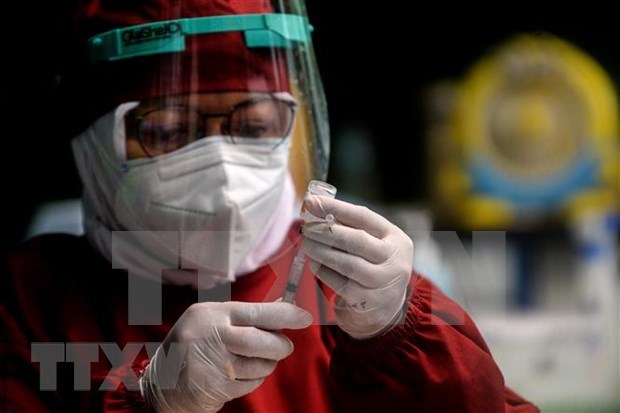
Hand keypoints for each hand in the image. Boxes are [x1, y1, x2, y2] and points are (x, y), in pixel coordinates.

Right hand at [140, 301, 312, 412]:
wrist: (161, 383)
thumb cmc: (195, 346)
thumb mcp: (213, 320)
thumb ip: (247, 315)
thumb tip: (284, 304)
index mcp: (212, 313)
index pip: (257, 311)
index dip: (286, 314)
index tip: (305, 317)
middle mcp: (210, 336)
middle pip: (262, 341)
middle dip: (280, 346)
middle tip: (284, 347)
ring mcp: (211, 363)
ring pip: (260, 365)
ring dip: (267, 365)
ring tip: (254, 362)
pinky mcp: (214, 387)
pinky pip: (250, 384)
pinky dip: (253, 380)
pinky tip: (238, 376)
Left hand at [301, 196, 412, 339]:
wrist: (385, 311)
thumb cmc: (373, 269)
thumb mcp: (373, 246)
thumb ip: (351, 228)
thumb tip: (316, 208)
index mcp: (396, 239)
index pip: (364, 217)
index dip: (336, 207)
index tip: (311, 201)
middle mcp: (395, 261)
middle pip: (357, 240)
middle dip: (326, 231)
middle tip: (306, 227)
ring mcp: (384, 283)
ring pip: (348, 263)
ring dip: (321, 252)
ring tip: (306, 244)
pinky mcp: (369, 303)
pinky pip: (340, 283)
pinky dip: (323, 272)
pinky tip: (313, 264)